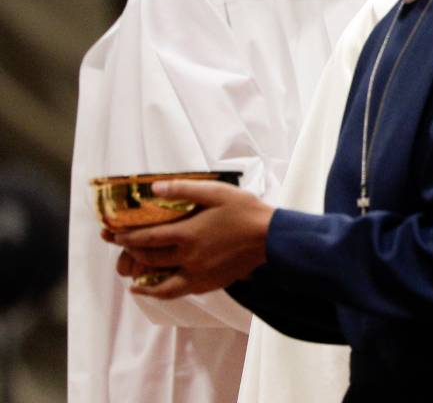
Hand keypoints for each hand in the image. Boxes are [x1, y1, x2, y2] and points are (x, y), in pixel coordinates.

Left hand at [101, 180, 272, 298]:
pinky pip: (179, 292)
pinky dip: (162, 292)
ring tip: (133, 280)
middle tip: (119, 246)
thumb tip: (154, 188)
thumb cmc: (246, 211)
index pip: (147, 238)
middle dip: (130, 252)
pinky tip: (158, 288)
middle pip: (150, 259)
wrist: (272, 237)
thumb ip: (184, 189)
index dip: (126, 236)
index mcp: (188, 234)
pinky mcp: (209, 284)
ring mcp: (199, 274)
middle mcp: (189, 258)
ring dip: (143, 281)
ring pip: (161, 284)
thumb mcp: (216, 192)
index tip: (112, 233)